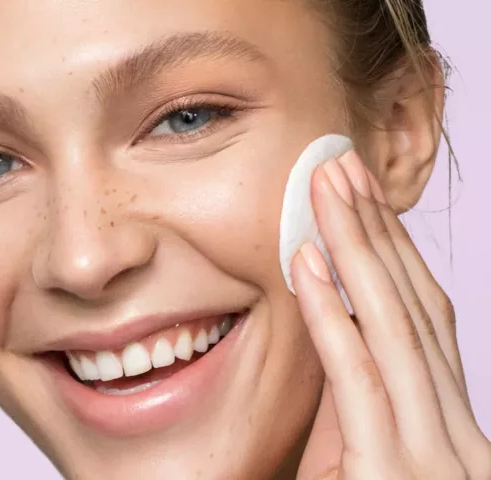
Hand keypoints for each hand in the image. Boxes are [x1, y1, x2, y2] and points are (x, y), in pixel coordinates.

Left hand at [292, 151, 490, 479]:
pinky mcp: (398, 478)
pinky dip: (334, 317)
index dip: (392, 254)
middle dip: (378, 233)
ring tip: (327, 190)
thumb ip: (358, 404)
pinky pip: (361, 381)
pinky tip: (309, 264)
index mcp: (445, 425)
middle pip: (416, 308)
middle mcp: (454, 431)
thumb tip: (332, 333)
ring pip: (395, 328)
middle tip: (342, 168)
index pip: (422, 321)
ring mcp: (435, 456)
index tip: (358, 201)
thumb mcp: (367, 463)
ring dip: (358, 251)